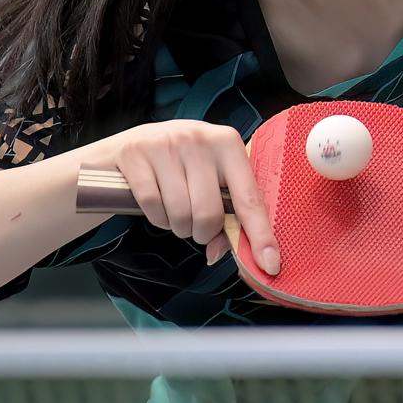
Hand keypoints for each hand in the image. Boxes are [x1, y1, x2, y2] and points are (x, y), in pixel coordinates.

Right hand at [95, 120, 278, 271]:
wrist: (131, 145)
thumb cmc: (180, 166)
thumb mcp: (209, 178)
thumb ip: (224, 215)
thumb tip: (218, 252)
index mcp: (228, 142)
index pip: (250, 197)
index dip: (260, 234)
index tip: (271, 264)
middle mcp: (199, 138)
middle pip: (209, 213)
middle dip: (201, 232)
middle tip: (195, 224)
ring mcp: (166, 143)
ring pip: (180, 212)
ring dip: (178, 226)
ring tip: (175, 211)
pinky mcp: (136, 153)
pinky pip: (152, 206)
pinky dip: (156, 217)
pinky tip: (157, 204)